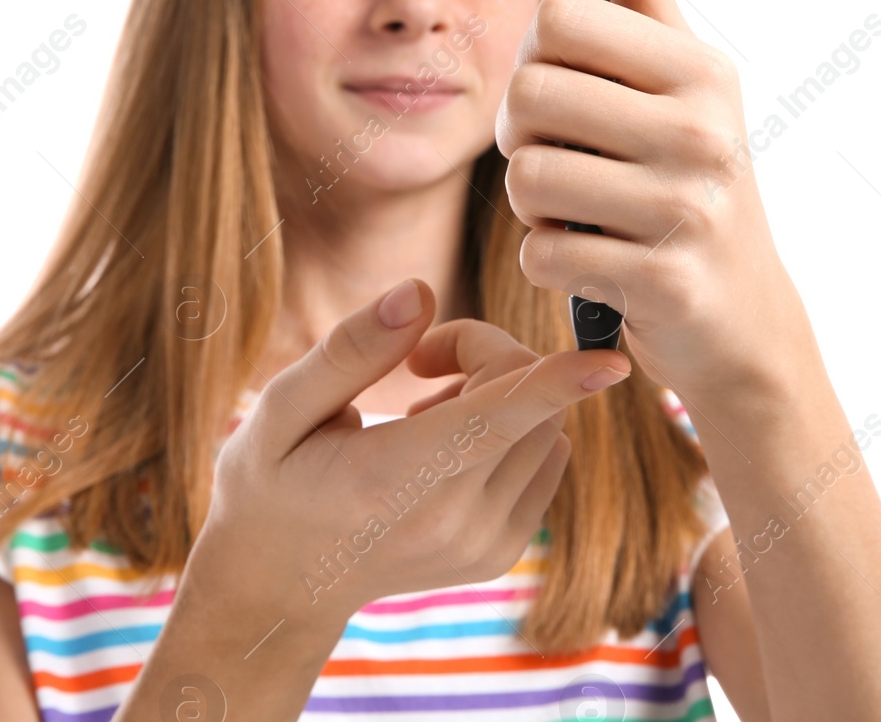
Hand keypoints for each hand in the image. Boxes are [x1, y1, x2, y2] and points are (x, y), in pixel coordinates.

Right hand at [190, 277, 631, 630]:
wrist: (278, 586)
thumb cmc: (269, 481)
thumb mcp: (281, 409)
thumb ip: (352, 350)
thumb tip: (420, 293)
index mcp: (395, 479)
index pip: (496, 419)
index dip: (557, 381)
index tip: (611, 359)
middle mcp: (453, 520)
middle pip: (531, 401)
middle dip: (488, 354)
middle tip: (420, 360)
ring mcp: (483, 545)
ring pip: (548, 428)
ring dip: (504, 395)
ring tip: (426, 410)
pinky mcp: (500, 553)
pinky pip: (545, 461)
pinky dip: (512, 432)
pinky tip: (446, 444)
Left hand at [494, 0, 811, 397]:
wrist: (743, 319)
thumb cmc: (693, 180)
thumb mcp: (682, 77)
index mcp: (700, 69)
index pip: (556, 17)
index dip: (534, 57)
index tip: (562, 92)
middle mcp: (703, 129)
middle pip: (528, 93)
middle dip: (521, 133)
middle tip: (556, 157)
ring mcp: (688, 208)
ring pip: (526, 176)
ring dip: (533, 206)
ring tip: (575, 212)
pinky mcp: (665, 281)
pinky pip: (543, 255)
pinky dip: (551, 263)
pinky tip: (593, 262)